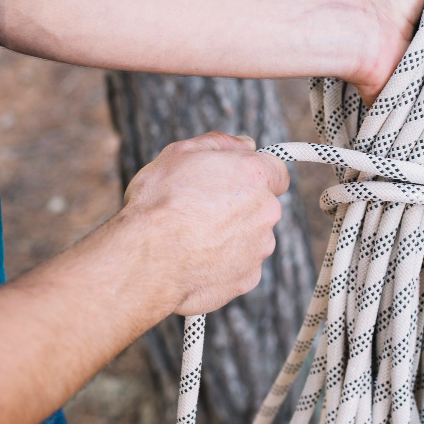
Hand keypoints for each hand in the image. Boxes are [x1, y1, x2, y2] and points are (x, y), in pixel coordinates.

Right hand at [119, 131, 288, 315]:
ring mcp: (259, 249)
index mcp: (255, 176)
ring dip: (231, 236)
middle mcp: (266, 212)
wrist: (147, 260)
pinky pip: (240, 267)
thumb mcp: (180, 154)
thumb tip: (245, 143)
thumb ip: (219, 144)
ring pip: (251, 238)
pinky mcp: (247, 279)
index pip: (276, 171)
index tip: (237, 180)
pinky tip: (194, 260)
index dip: (255, 174)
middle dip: (239, 207)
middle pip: (262, 206)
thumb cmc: (159, 203)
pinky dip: (223, 264)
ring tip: (192, 238)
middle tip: (201, 209)